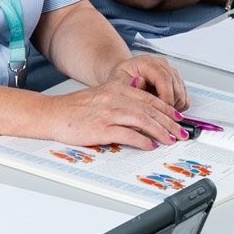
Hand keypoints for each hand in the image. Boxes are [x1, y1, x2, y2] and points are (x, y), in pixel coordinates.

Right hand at [49, 77, 187, 150]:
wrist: (51, 114)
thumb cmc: (74, 108)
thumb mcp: (100, 93)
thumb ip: (120, 93)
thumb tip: (140, 95)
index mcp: (116, 88)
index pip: (149, 98)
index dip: (167, 109)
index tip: (177, 118)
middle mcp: (114, 98)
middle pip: (150, 110)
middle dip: (169, 123)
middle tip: (181, 132)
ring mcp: (108, 113)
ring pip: (143, 121)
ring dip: (161, 132)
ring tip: (170, 140)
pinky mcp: (101, 128)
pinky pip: (128, 134)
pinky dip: (143, 141)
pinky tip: (150, 146)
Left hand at [117, 53, 187, 111]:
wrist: (125, 77)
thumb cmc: (122, 80)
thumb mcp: (118, 83)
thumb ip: (130, 85)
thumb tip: (141, 83)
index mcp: (148, 62)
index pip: (164, 79)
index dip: (165, 98)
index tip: (159, 112)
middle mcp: (162, 65)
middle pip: (176, 89)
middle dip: (168, 106)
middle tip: (156, 115)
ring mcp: (171, 72)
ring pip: (182, 95)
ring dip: (173, 107)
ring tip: (157, 111)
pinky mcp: (177, 81)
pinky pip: (185, 98)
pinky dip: (177, 107)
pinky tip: (163, 108)